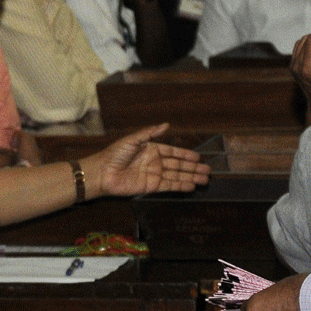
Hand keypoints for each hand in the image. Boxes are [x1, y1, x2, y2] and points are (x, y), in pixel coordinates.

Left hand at [88, 123, 209, 198]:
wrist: (102, 173)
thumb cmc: (114, 154)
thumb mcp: (132, 140)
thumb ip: (149, 133)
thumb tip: (166, 124)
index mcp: (150, 149)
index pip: (172, 152)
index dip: (185, 155)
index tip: (198, 157)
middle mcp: (154, 162)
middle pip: (178, 165)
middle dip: (192, 168)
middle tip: (208, 170)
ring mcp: (153, 175)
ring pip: (176, 176)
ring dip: (190, 177)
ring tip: (205, 179)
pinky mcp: (150, 186)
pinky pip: (168, 186)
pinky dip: (180, 186)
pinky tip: (191, 186)